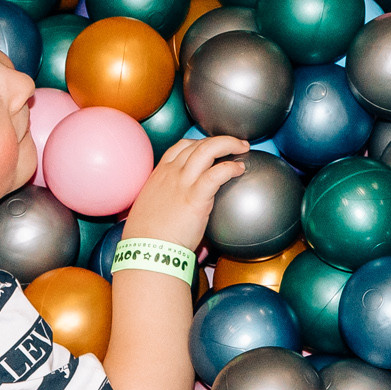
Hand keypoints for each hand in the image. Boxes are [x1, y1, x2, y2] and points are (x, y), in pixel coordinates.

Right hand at [121, 135, 246, 251]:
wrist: (147, 249)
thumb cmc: (148, 236)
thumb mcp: (152, 208)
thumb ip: (167, 200)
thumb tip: (178, 209)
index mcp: (160, 175)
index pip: (181, 146)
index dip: (200, 143)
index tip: (212, 148)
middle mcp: (171, 173)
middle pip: (197, 144)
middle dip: (219, 140)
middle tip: (236, 145)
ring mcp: (182, 183)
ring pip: (207, 150)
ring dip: (228, 144)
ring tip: (243, 148)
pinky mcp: (195, 198)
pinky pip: (215, 174)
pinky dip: (229, 167)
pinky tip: (239, 169)